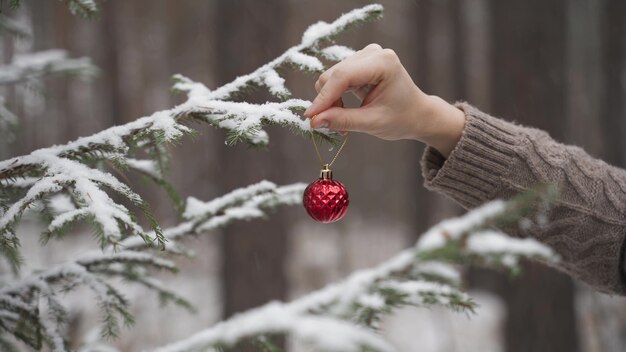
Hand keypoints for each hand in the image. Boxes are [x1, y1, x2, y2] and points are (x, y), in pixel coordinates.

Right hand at [304, 44, 465, 156]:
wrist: (417, 114)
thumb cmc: (401, 118)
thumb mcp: (372, 123)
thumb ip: (343, 120)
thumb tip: (314, 121)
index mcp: (383, 62)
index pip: (343, 76)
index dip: (324, 98)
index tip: (310, 118)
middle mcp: (372, 53)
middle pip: (333, 75)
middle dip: (327, 102)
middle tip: (332, 127)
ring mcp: (365, 55)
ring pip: (330, 77)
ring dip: (330, 101)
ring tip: (342, 121)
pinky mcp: (358, 62)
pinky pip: (335, 78)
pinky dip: (334, 97)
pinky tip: (343, 110)